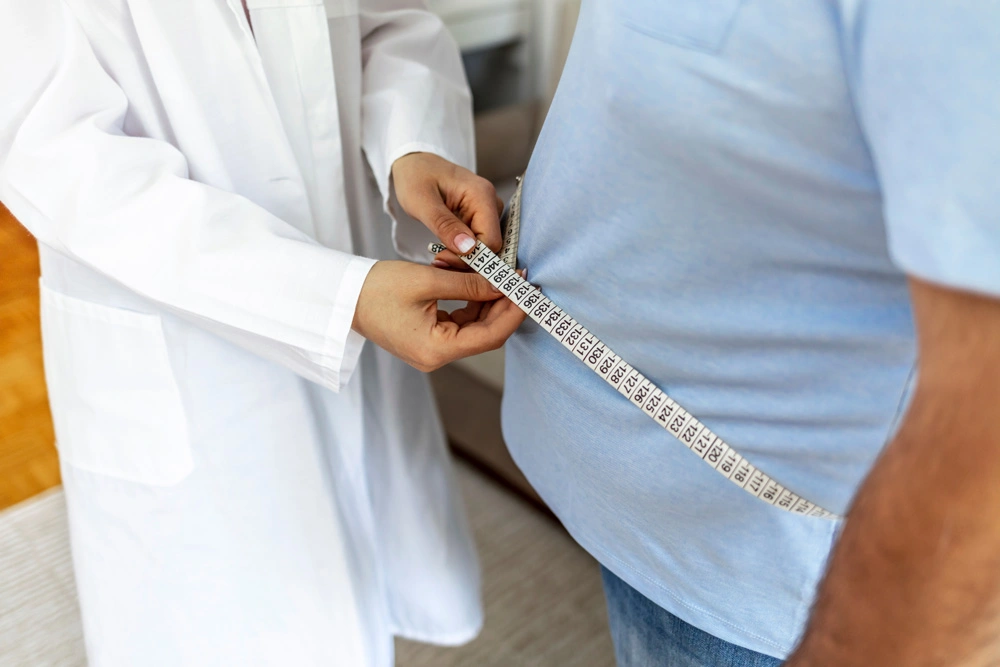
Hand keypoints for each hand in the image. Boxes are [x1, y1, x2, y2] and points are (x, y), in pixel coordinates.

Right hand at [352, 260, 525, 371]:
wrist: (342, 297)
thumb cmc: (376, 288)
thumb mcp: (428, 280)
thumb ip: (469, 284)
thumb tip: (504, 284)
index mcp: (435, 349)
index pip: (489, 336)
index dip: (512, 312)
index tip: (528, 290)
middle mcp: (436, 358)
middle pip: (484, 334)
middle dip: (504, 307)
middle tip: (520, 279)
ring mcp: (432, 351)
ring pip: (474, 328)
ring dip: (489, 303)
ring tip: (501, 276)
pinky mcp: (428, 340)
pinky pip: (460, 325)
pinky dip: (472, 305)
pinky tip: (481, 284)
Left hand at [391, 152, 503, 268]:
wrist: (414, 163)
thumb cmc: (415, 176)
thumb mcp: (422, 202)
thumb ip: (445, 226)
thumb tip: (468, 249)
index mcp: (482, 195)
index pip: (491, 240)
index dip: (471, 257)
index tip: (442, 258)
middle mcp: (490, 203)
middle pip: (490, 246)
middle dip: (466, 259)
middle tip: (437, 260)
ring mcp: (487, 211)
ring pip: (484, 247)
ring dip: (463, 258)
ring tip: (438, 256)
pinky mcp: (479, 217)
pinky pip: (477, 242)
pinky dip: (462, 251)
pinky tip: (444, 250)